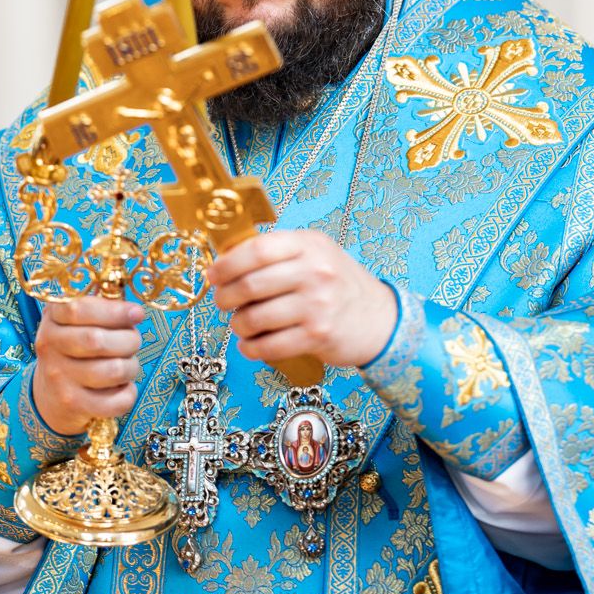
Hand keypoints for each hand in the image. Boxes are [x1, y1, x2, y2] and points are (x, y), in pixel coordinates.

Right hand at [31, 296, 145, 435]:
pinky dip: (128, 394)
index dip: (114, 311)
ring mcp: (60, 379)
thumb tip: (134, 312)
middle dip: (129, 340)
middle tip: (132, 342)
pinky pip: (117, 401)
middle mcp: (50, 347)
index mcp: (53, 319)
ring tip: (127, 366)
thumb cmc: (75, 351)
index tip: (136, 314)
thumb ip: (101, 309)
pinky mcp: (73, 405)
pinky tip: (121, 388)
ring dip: (131, 367)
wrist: (50, 397)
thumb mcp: (76, 323)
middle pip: (98, 340)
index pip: (79, 309)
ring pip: (113, 370)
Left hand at [208, 230, 397, 368]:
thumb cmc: (339, 285)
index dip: (226, 264)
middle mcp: (315, 272)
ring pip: (255, 318)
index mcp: (309, 245)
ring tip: (241, 324)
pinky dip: (251, 348)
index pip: (256, 250)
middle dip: (225, 297)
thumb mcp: (315, 254)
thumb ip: (278, 253)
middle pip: (250, 285)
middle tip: (222, 302)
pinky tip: (251, 344)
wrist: (380, 318)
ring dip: (238, 324)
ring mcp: (317, 305)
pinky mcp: (317, 336)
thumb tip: (226, 259)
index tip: (213, 275)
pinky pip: (269, 346)